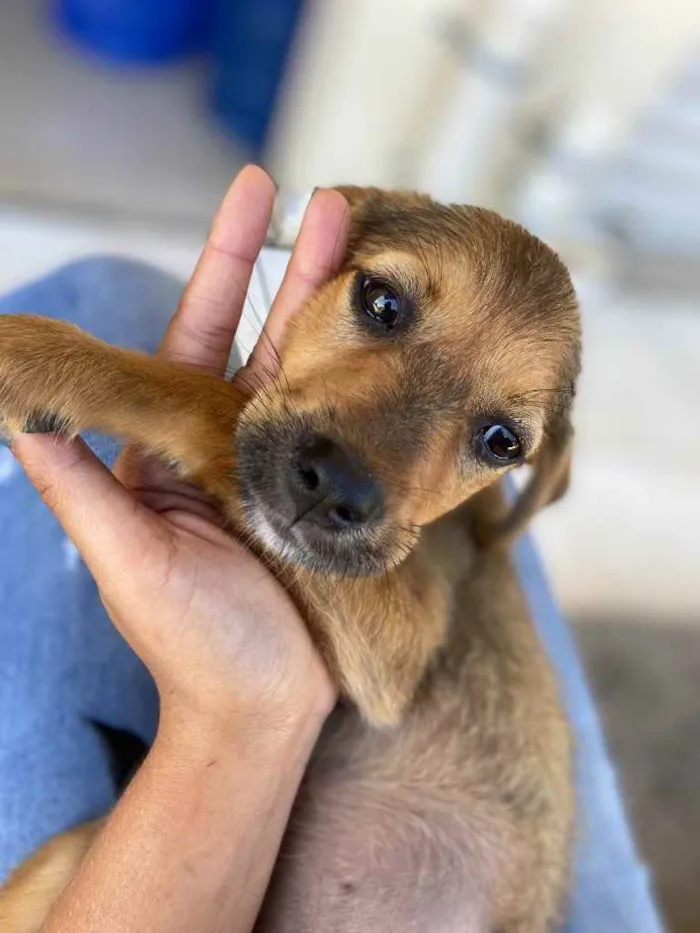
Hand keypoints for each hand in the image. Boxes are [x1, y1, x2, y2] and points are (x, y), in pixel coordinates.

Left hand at [13, 166, 349, 737]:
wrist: (264, 709)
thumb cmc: (195, 646)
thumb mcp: (130, 561)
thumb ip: (81, 486)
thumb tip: (23, 413)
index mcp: (169, 447)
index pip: (190, 338)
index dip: (219, 269)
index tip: (246, 202)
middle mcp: (225, 444)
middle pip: (261, 337)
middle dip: (292, 268)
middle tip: (332, 200)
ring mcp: (285, 464)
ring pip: (312, 369)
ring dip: (339, 309)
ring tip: (373, 245)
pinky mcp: (330, 491)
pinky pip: (347, 421)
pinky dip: (367, 375)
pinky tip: (394, 335)